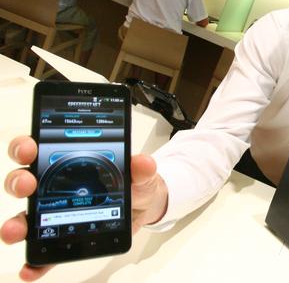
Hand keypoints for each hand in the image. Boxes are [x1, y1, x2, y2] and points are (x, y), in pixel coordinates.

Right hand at [1, 136, 167, 280]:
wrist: (143, 207)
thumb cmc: (134, 184)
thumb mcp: (140, 174)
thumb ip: (141, 169)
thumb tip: (143, 162)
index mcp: (67, 161)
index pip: (37, 149)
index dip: (27, 147)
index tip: (30, 150)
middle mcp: (53, 185)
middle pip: (24, 180)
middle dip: (19, 181)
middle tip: (27, 185)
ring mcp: (53, 212)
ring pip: (25, 216)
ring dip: (16, 224)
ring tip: (16, 231)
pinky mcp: (62, 235)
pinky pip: (43, 249)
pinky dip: (35, 260)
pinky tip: (31, 268)